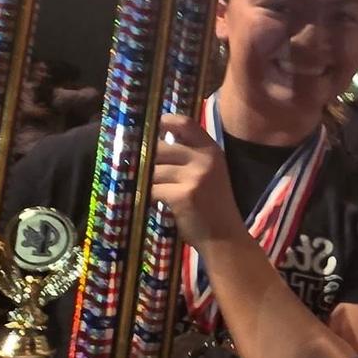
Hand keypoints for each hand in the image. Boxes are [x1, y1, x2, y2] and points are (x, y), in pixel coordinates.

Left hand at [152, 114, 244, 247]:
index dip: (163, 121)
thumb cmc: (213, 205)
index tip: (148, 127)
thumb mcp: (209, 173)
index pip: (185, 123)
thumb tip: (152, 143)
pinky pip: (153, 189)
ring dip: (145, 180)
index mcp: (212, 151)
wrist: (224, 236)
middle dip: (145, 158)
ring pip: (153, 170)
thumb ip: (189, 156)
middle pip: (160, 148)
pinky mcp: (182, 195)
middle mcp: (205, 160)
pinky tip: (147, 200)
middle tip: (134, 165)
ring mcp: (194, 177)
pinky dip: (146, 196)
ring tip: (143, 186)